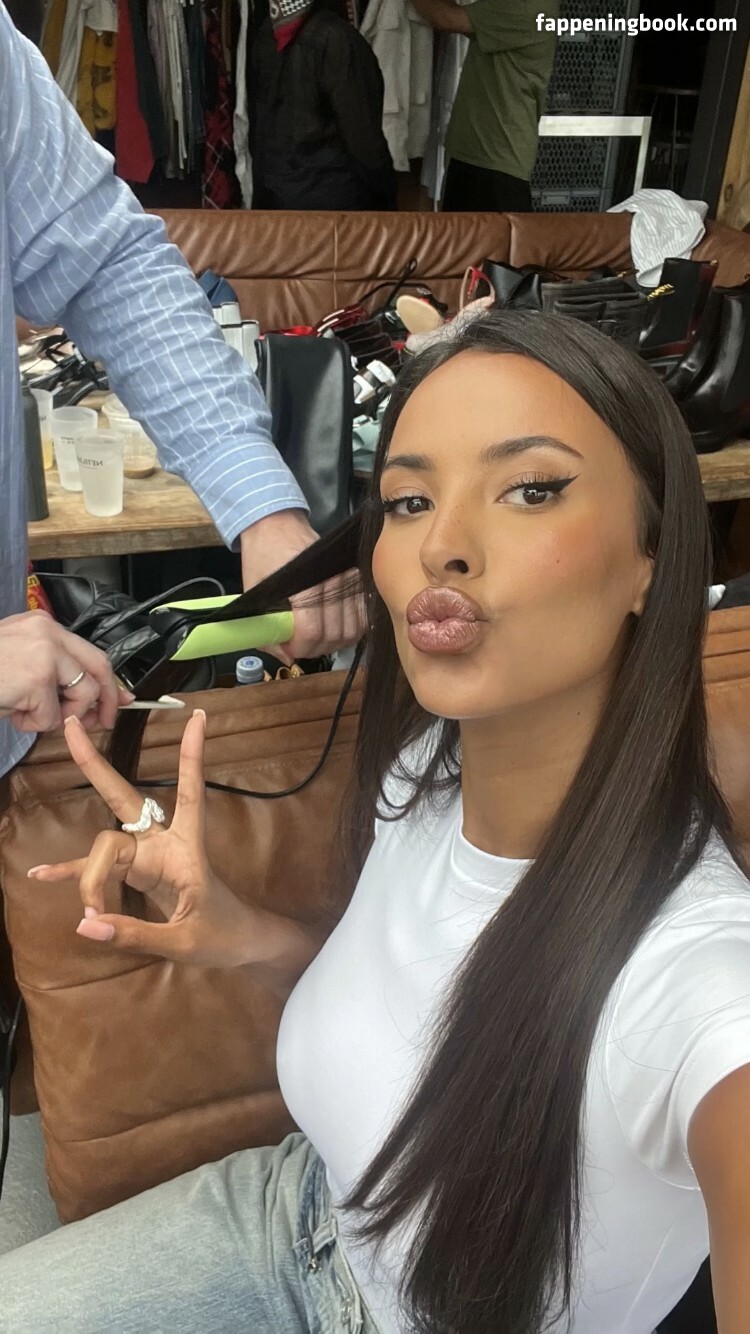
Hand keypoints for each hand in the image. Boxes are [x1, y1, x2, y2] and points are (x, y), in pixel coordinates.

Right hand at [0, 611, 131, 732]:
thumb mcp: (19, 663)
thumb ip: (54, 673)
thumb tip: (94, 697)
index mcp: (42, 626)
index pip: (90, 652)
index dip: (108, 680)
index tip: (120, 699)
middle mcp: (48, 633)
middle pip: (99, 666)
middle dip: (106, 699)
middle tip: (101, 722)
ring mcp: (45, 653)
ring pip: (81, 695)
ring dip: (58, 716)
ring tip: (27, 713)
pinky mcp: (37, 677)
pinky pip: (52, 716)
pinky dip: (32, 724)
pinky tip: (11, 713)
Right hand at [27, 711, 257, 966]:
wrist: (234, 949)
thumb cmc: (221, 936)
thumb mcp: (184, 941)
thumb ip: (134, 934)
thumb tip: (86, 925)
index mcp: (187, 848)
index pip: (191, 792)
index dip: (191, 755)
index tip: (197, 716)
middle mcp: (163, 843)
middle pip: (124, 800)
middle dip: (97, 766)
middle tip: (72, 727)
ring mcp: (145, 857)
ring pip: (104, 848)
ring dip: (89, 879)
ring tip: (88, 914)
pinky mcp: (134, 875)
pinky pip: (95, 871)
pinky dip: (70, 873)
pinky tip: (41, 875)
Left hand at [240, 510, 364, 664]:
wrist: (278, 526)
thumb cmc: (263, 557)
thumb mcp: (254, 594)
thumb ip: (267, 631)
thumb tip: (286, 656)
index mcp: (302, 584)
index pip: (311, 632)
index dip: (300, 648)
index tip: (290, 648)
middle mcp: (331, 581)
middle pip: (333, 635)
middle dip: (315, 649)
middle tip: (301, 646)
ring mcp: (348, 579)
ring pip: (351, 630)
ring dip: (333, 643)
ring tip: (317, 639)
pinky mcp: (356, 578)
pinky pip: (363, 617)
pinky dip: (352, 630)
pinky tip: (335, 630)